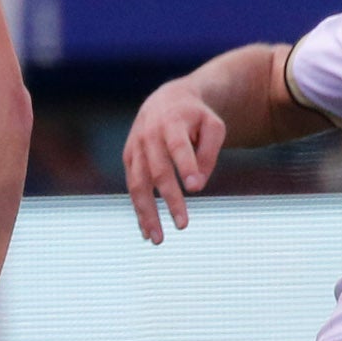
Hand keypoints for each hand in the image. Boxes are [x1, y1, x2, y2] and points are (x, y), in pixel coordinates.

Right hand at [123, 77, 226, 243]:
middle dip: (170, 199)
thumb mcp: (213, 126)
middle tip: (183, 225)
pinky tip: (146, 231)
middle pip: (158, 171)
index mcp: (172, 122)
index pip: (178, 146)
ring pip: (138, 184)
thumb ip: (209, 153)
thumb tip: (197, 187)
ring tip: (157, 239)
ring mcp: (135, 147)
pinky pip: (132, 187)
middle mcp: (149, 135)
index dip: (186, 166)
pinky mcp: (128, 158)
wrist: (166, 101)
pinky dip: (138, 210)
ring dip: (147, 213)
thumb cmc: (195, 118)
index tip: (195, 188)